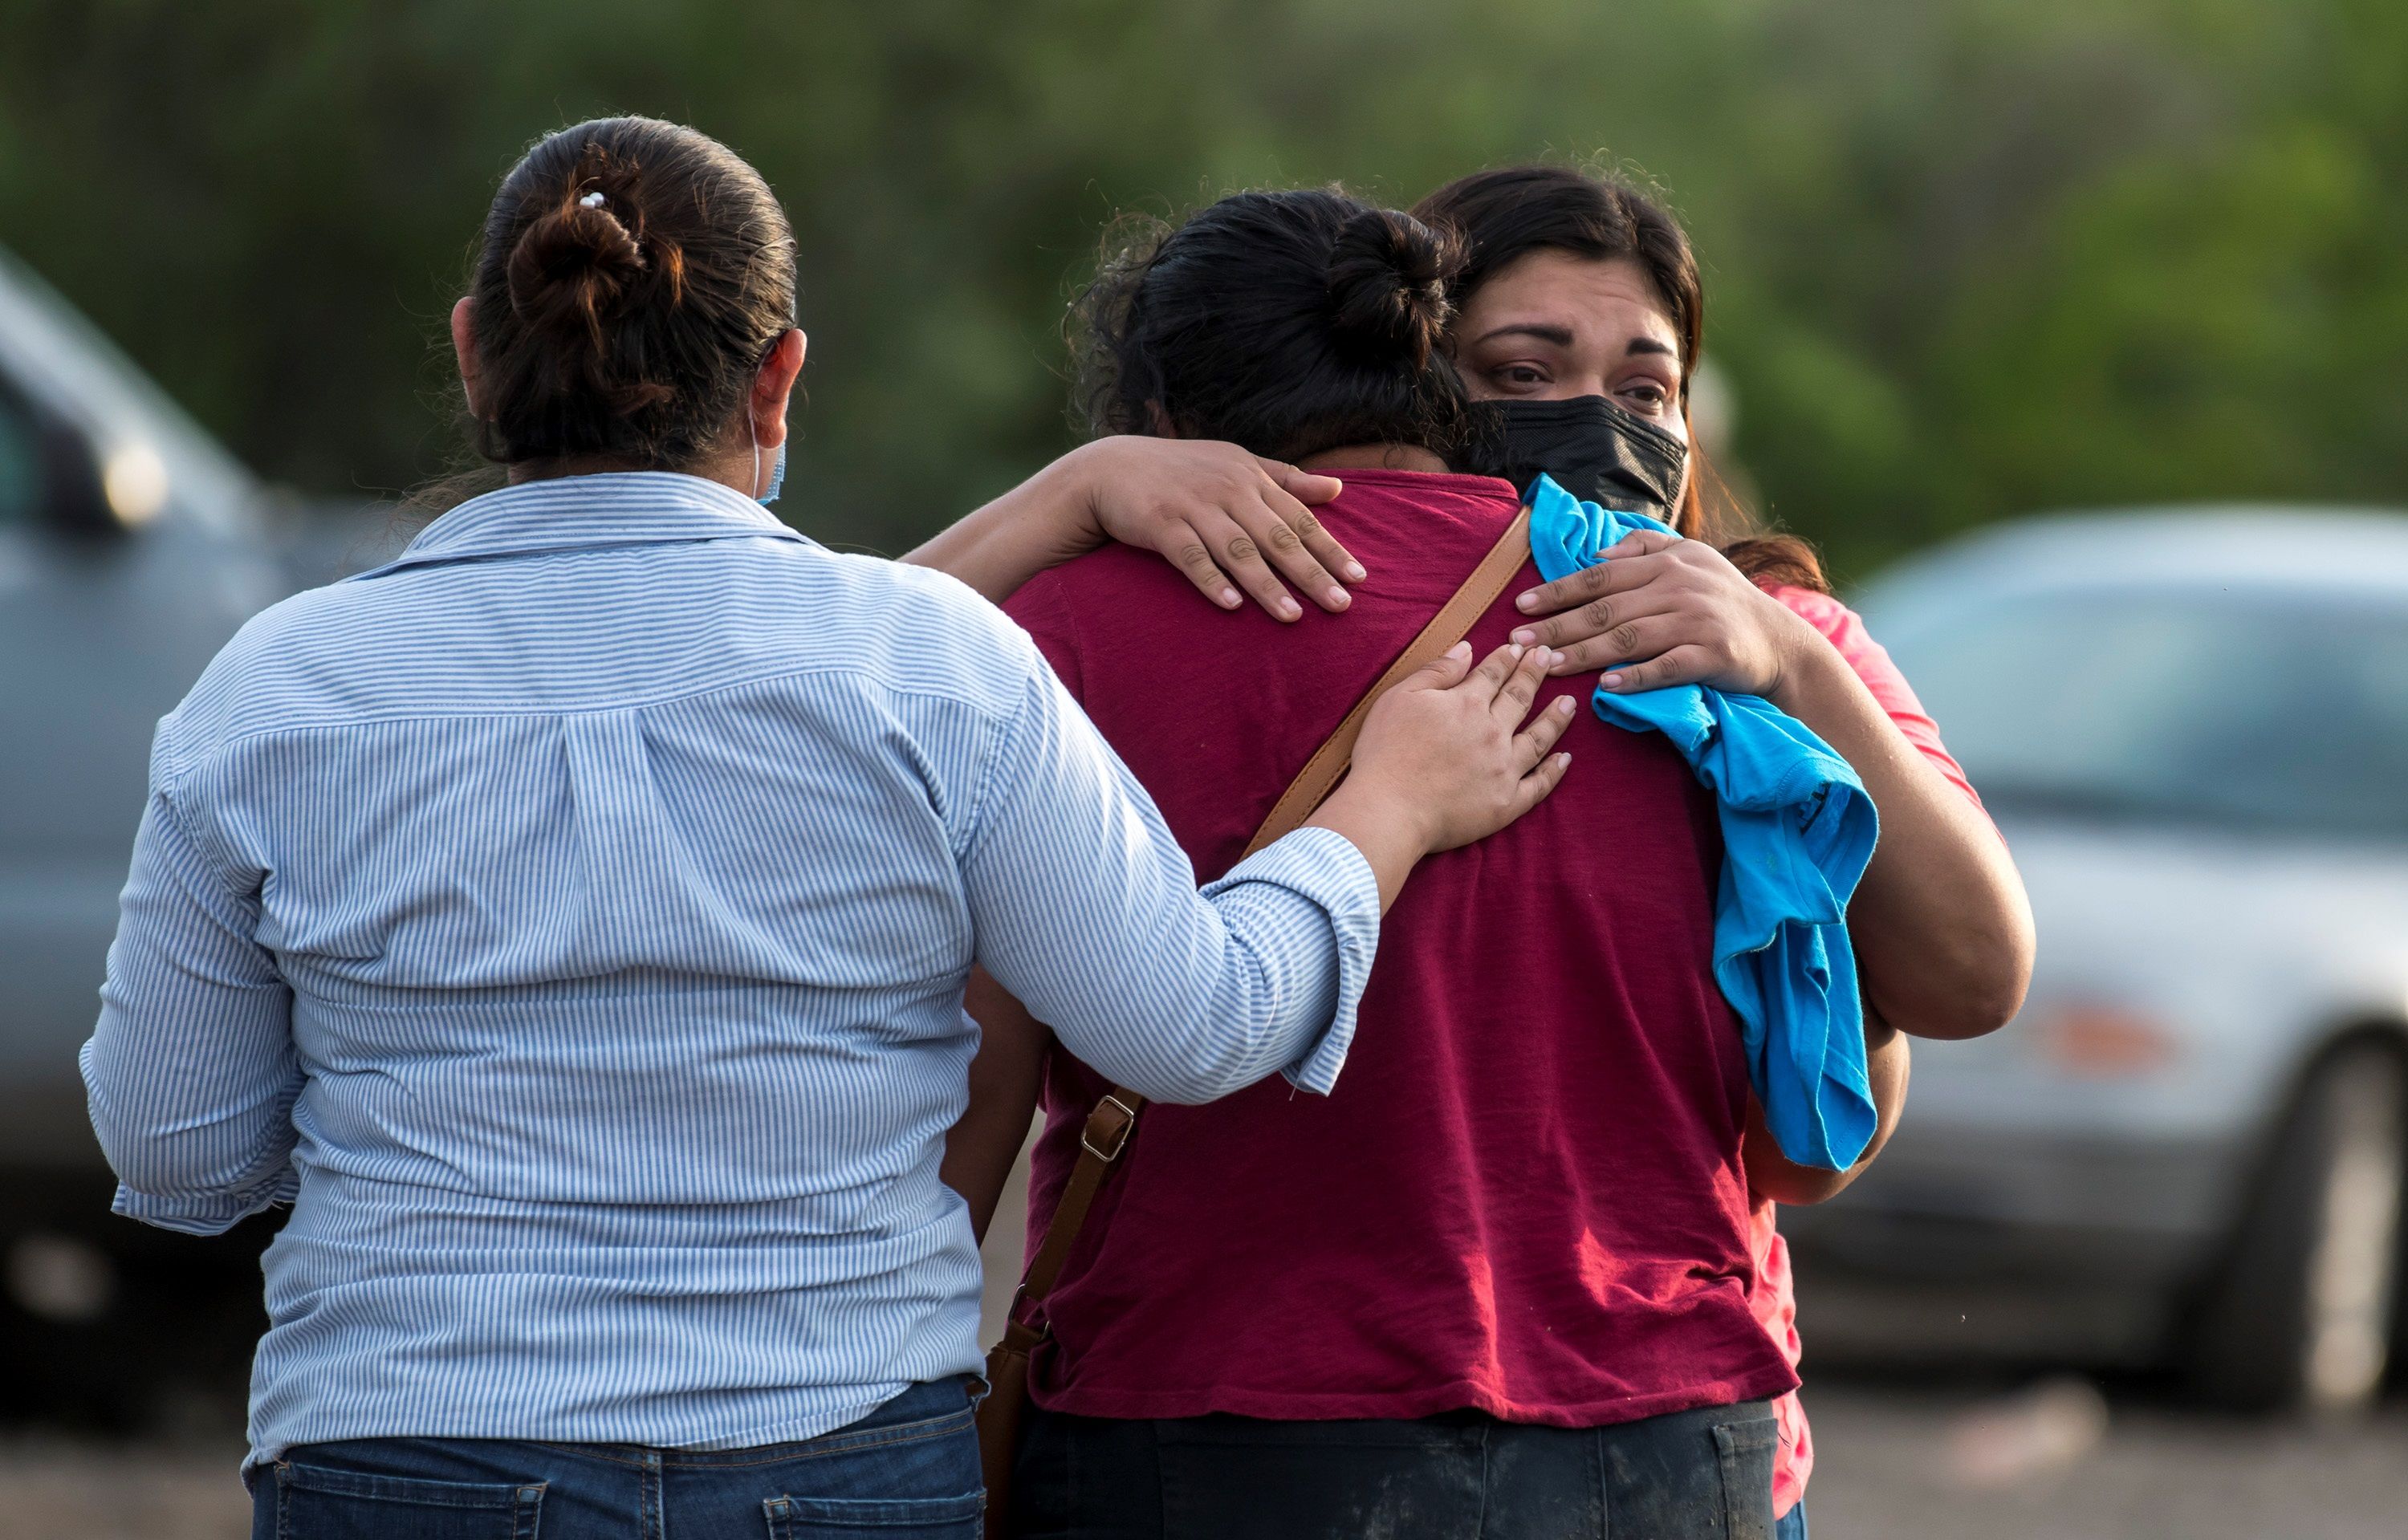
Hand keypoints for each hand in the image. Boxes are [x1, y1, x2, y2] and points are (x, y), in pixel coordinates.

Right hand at [1068, 436, 1361, 619]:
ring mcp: (1193, 506)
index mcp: (1249, 477)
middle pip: (1277, 537)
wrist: (1109, 468)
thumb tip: (1338, 488)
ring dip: (1267, 585)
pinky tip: (1231, 606)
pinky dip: (1211, 580)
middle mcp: (1227, 489)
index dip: (1330, 548)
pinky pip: (1191, 556)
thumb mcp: (1236, 463)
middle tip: (1340, 606)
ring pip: (1238, 550)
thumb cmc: (1180, 470)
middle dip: (1311, 573)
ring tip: (1293, 617)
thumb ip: (1286, 478)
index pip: (1298, 518)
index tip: (1358, 578)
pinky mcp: (1160, 523)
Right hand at [1343, 642, 1575, 854]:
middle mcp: (1493, 732)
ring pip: (1539, 738)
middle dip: (1534, 674)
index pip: (1493, 674)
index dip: (1507, 658)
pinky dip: (1554, 771)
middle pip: (1519, 698)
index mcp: (1467, 703)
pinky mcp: (1507, 803)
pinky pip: (1539, 785)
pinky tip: (1565, 759)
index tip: (1520, 647)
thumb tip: (1467, 649)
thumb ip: (1437, 672)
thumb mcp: (1401, 698)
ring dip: (1556, 718)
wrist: (1389, 809)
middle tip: (1547, 657)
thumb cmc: (1386, 752)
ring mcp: (1504, 768)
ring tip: (1569, 703)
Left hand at [1505, 529, 1817, 698]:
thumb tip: (1598, 554)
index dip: (1559, 590)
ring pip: (1629, 637)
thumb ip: (1644, 548)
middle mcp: (1680, 587)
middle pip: (1607, 608)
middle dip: (1558, 625)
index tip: (1521, 605)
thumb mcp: (1691, 558)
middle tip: (1518, 642)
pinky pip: (1667, 667)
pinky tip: (1607, 686)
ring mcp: (1697, 622)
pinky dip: (1636, 676)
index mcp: (1668, 563)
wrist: (1780, 641)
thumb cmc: (1724, 600)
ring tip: (1548, 665)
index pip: (1601, 576)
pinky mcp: (1714, 656)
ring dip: (1585, 653)